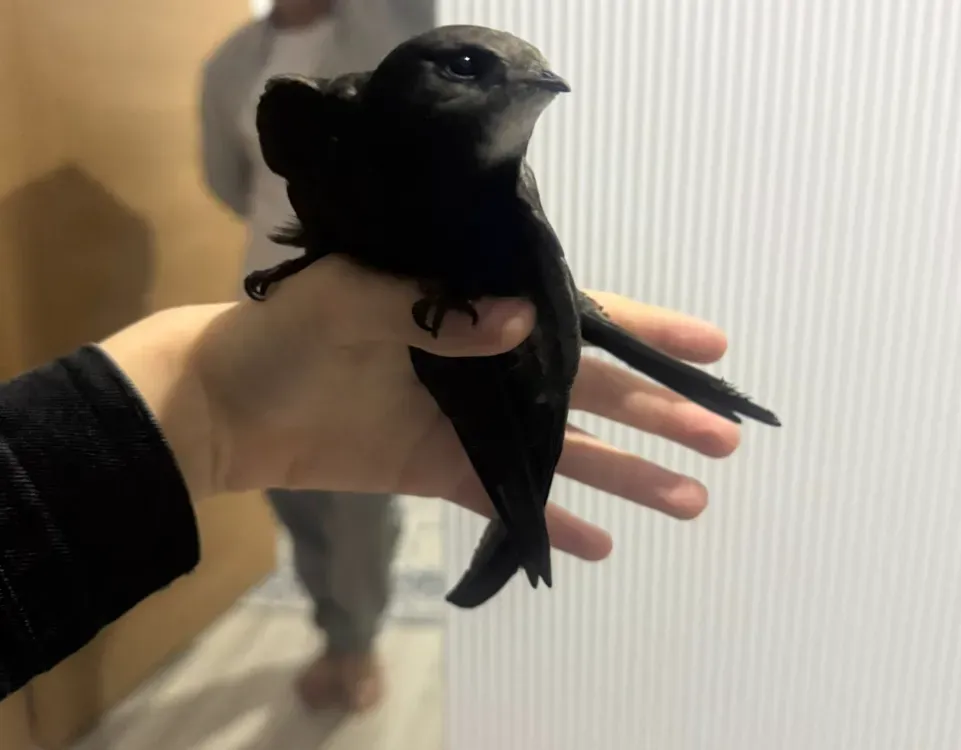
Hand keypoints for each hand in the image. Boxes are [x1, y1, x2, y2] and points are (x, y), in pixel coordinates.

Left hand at [114, 256, 739, 562]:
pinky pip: (511, 498)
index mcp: (473, 307)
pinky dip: (554, 523)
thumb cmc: (282, 335)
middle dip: (659, 414)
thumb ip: (435, 308)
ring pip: (565, 450)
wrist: (224, 406)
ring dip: (628, 474)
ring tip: (691, 501)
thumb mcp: (350, 298)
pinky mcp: (444, 470)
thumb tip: (521, 322)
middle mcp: (486, 362)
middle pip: (590, 391)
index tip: (712, 350)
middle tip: (725, 441)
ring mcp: (470, 421)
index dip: (647, 333)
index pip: (575, 316)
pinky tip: (601, 547)